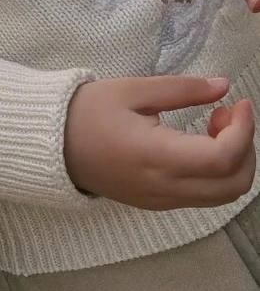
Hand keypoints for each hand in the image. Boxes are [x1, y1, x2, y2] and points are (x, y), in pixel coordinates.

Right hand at [64, 75, 253, 209]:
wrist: (50, 145)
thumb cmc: (86, 112)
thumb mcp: (131, 90)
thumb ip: (181, 89)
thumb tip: (223, 86)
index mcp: (156, 157)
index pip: (222, 157)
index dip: (244, 130)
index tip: (240, 102)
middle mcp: (164, 187)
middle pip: (233, 185)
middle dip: (245, 148)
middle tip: (227, 113)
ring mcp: (162, 201)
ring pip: (223, 195)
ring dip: (233, 162)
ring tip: (212, 126)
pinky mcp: (158, 204)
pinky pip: (203, 196)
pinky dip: (216, 172)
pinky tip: (197, 142)